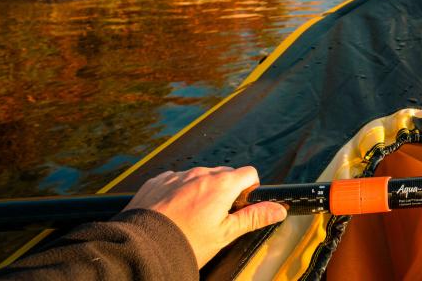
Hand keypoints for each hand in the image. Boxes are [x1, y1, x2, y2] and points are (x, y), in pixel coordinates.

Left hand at [124, 166, 286, 267]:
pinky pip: (175, 180)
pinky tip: (173, 212)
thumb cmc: (185, 243)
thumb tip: (279, 209)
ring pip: (199, 176)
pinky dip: (178, 191)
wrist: (142, 247)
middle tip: (216, 217)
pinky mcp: (158, 181)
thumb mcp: (225, 234)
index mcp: (222, 185)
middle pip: (224, 174)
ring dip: (201, 190)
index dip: (249, 189)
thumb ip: (253, 217)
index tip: (241, 205)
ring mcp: (177, 175)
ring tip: (191, 217)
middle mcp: (200, 173)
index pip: (249, 173)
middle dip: (225, 190)